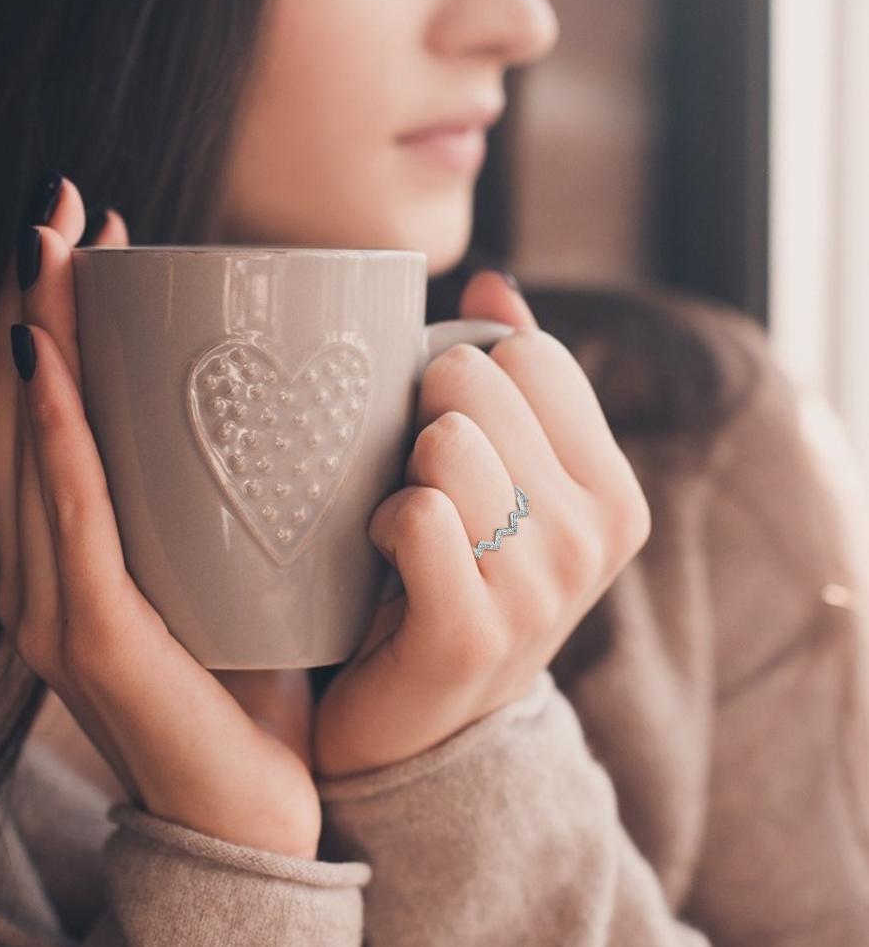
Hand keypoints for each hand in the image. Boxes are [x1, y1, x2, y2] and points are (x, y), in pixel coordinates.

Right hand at [0, 173, 320, 858]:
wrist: (261, 802)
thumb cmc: (258, 673)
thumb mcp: (240, 563)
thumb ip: (238, 494)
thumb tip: (296, 403)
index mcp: (80, 546)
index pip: (51, 411)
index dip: (57, 314)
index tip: (94, 229)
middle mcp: (46, 564)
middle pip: (22, 409)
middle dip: (35, 300)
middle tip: (61, 207)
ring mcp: (55, 601)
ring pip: (27, 448)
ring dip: (33, 342)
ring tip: (50, 252)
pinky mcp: (87, 638)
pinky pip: (66, 523)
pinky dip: (54, 441)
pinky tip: (50, 366)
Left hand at [312, 270, 651, 779]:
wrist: (424, 716)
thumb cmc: (456, 575)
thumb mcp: (507, 479)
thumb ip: (513, 376)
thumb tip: (495, 279)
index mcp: (613, 493)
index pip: (531, 355)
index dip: (466, 378)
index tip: (453, 435)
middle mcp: (593, 539)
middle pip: (479, 384)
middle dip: (427, 418)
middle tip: (423, 483)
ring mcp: (539, 591)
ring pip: (446, 444)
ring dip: (402, 476)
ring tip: (410, 524)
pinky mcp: (472, 634)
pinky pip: (417, 515)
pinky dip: (382, 525)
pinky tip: (389, 558)